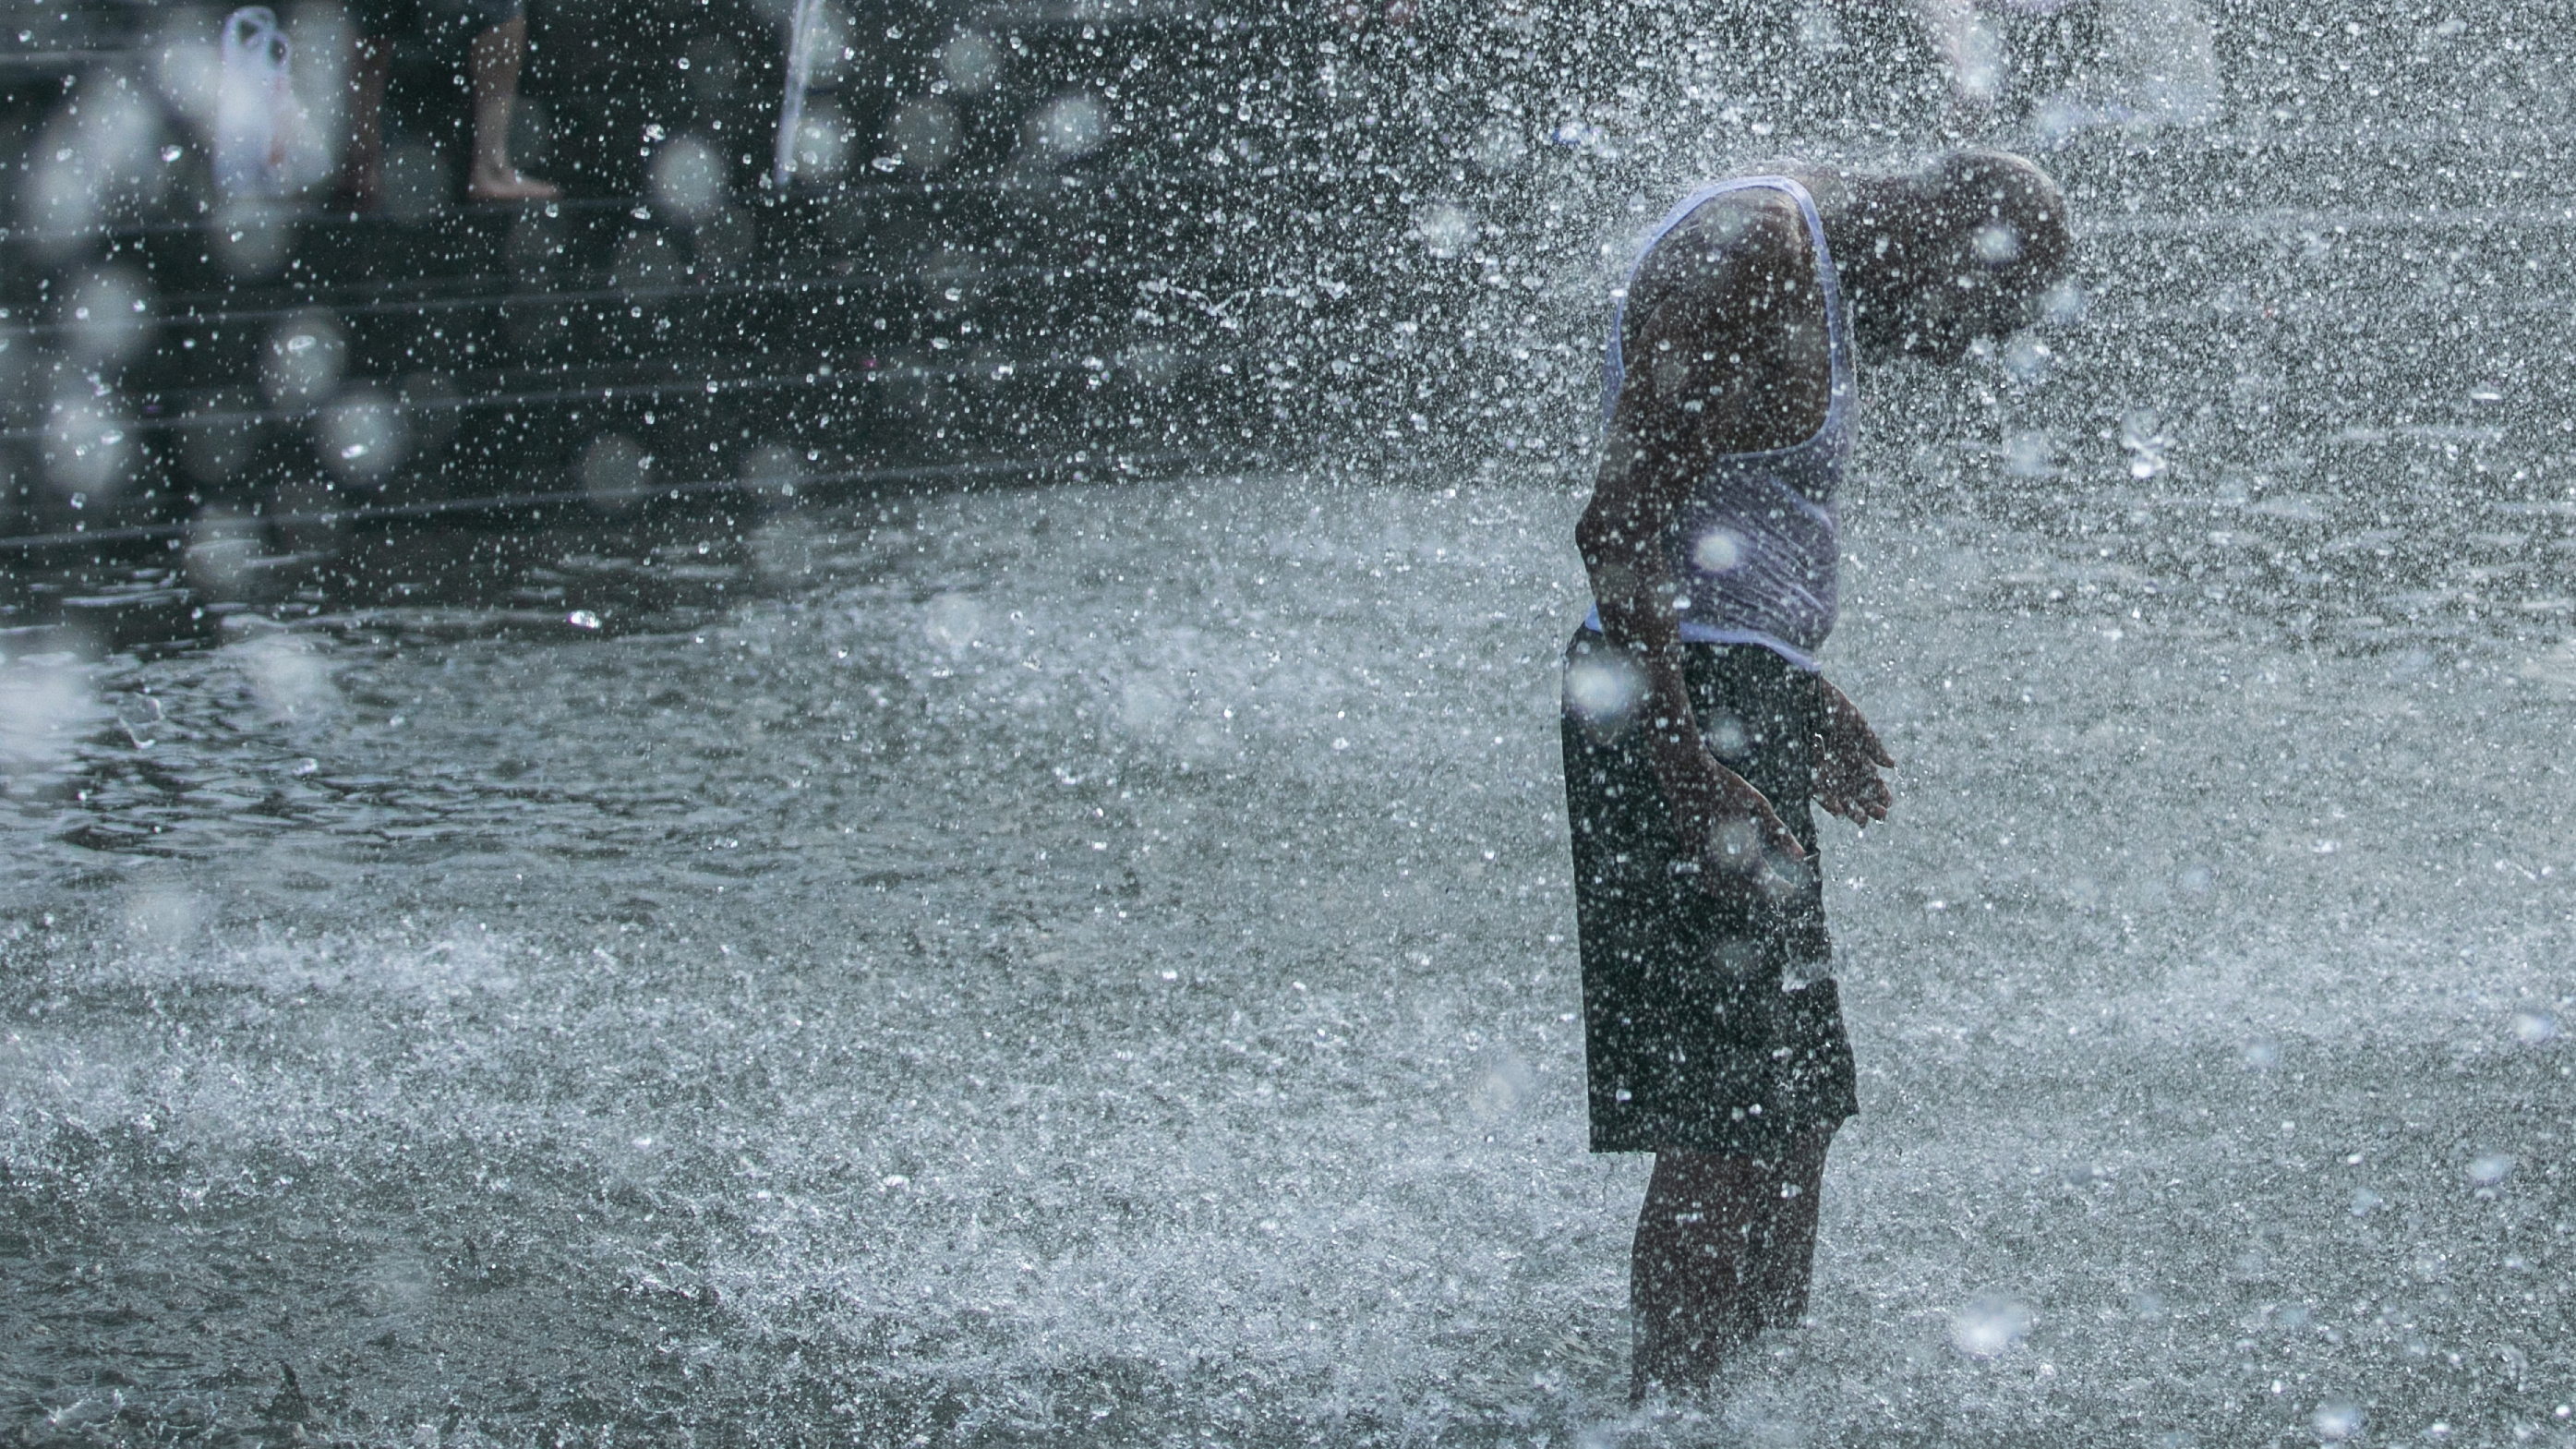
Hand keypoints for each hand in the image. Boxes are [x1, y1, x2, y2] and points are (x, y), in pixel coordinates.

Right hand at [1655, 742, 1805, 895]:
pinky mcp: (1691, 856)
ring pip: (1725, 892)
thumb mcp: (1759, 807)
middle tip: (1780, 891)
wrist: (1687, 777)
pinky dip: (1724, 888)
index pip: (1765, 883)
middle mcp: (1720, 859)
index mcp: (1739, 847)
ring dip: (1744, 895)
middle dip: (1764, 895)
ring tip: (1759, 888)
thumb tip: (1800, 856)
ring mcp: (1702, 860)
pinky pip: (1710, 883)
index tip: (1791, 890)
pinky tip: (1733, 882)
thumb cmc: (1726, 788)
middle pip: (1746, 893)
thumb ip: (1780, 834)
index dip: (1781, 890)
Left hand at [1813, 676, 1894, 824]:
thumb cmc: (1831, 704)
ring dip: (1851, 806)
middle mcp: (1835, 760)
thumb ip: (1872, 744)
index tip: (1889, 803)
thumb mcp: (1856, 724)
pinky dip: (1828, 800)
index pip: (1866, 775)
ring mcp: (1818, 765)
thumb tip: (1891, 765)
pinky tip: (1839, 811)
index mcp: (1849, 749)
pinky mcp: (1801, 768)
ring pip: (1837, 792)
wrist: (1803, 693)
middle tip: (1880, 817)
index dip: (1878, 789)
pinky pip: (1816, 789)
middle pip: (1853, 787)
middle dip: (1867, 802)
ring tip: (1862, 820)